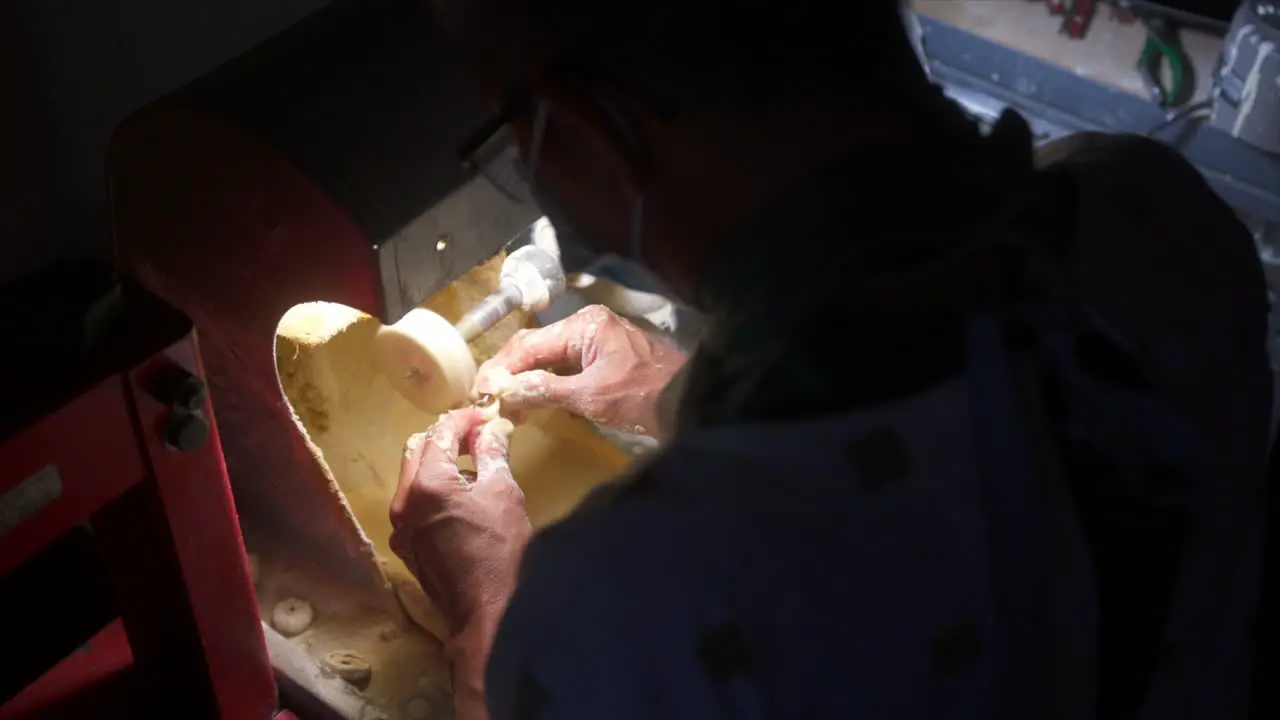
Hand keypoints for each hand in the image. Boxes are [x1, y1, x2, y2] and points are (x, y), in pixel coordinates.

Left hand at [389, 409, 531, 634]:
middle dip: (446, 437)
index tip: (485, 415)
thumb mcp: (502, 493)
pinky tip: (462, 498)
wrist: (487, 612)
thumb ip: (492, 454)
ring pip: (412, 476)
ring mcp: (400, 526)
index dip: (464, 419)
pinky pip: (414, 503)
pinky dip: (433, 489)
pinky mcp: (407, 545)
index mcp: (426, 483)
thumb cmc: (500, 550)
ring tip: (474, 465)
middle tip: (478, 436)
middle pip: (417, 449)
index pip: (440, 433)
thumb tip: (492, 427)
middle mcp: (403, 501)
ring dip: (439, 463)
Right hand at [473, 305, 685, 437]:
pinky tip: (530, 403)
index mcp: (585, 325)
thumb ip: (545, 391)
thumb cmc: (644, 395)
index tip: (480, 390)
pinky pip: (565, 369)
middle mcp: (588, 327)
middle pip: (536, 348)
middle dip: (510, 374)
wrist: (690, 403)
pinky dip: (546, 386)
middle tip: (487, 400)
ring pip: (549, 360)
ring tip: (504, 406)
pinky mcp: (603, 362)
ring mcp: (596, 343)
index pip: (530, 343)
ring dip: (526, 382)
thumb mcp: (591, 395)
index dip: (501, 368)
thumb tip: (505, 393)